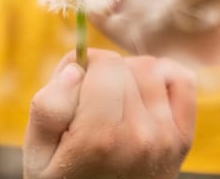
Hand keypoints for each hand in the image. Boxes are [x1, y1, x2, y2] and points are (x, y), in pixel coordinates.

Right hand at [24, 49, 196, 178]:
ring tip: (115, 101)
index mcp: (98, 138)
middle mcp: (138, 137)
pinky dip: (164, 79)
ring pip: (153, 69)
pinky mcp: (183, 139)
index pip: (104, 64)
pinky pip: (183, 81)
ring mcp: (166, 139)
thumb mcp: (37, 155)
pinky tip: (144, 97)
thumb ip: (48, 107)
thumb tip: (76, 67)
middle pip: (126, 65)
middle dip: (105, 73)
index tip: (75, 85)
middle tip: (92, 101)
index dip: (85, 67)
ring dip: (132, 76)